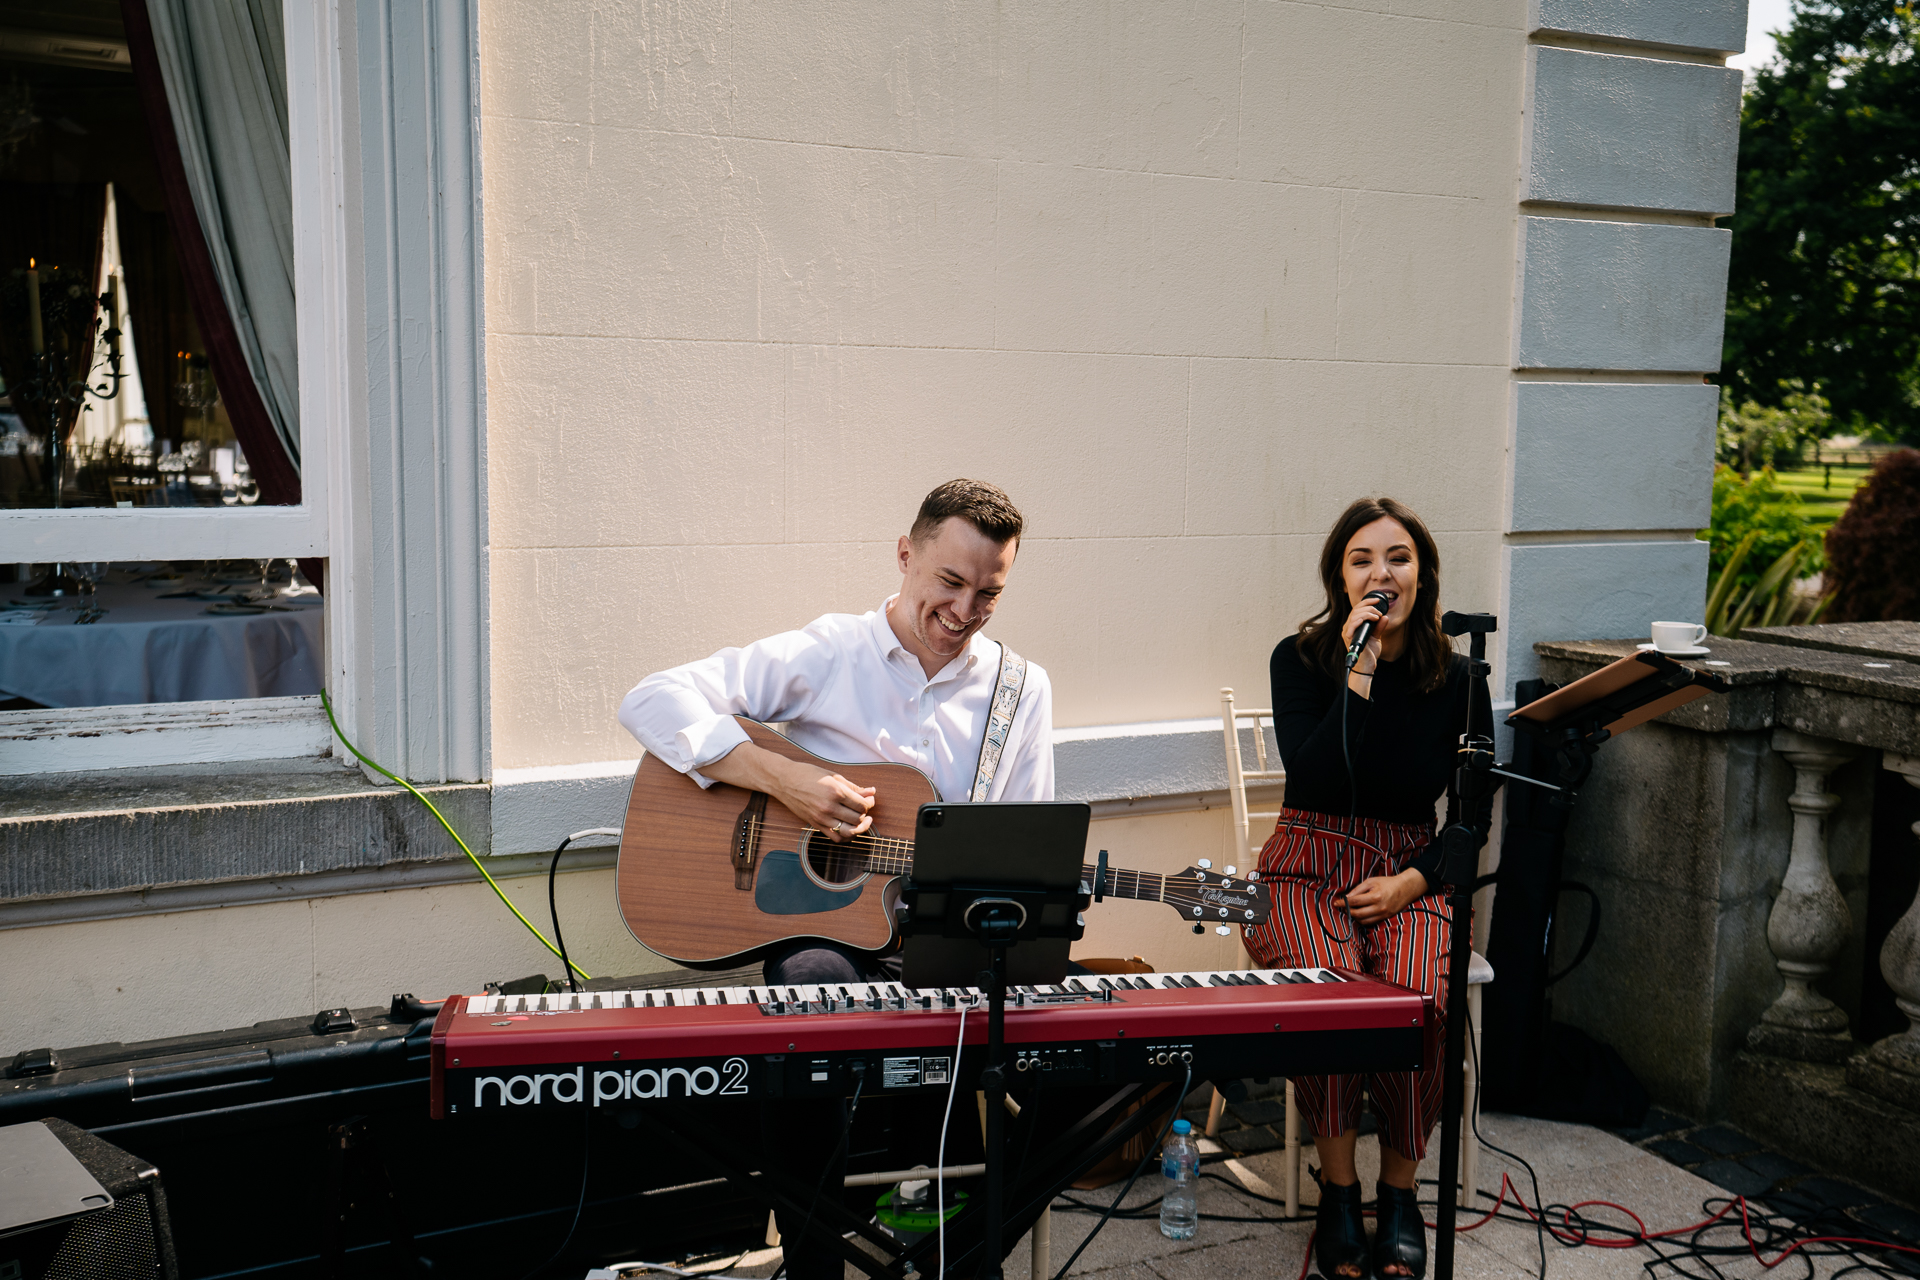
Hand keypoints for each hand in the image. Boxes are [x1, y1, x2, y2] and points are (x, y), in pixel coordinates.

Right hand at [699, 742, 875, 841]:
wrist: (784, 781)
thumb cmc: (808, 774)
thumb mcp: (833, 776)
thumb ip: (854, 787)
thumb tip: (871, 792)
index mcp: (836, 791)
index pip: (862, 805)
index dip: (869, 803)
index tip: (868, 799)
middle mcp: (829, 807)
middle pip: (857, 818)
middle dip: (865, 814)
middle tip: (864, 808)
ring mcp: (822, 818)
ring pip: (849, 832)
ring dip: (858, 828)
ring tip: (861, 821)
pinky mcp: (815, 825)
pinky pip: (835, 837)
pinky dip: (845, 835)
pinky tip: (847, 827)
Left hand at [1336, 869, 1427, 924]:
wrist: (1405, 889)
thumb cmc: (1387, 883)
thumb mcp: (1371, 881)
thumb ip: (1358, 889)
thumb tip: (1346, 897)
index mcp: (1375, 896)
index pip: (1355, 902)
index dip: (1343, 903)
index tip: (1337, 902)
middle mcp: (1379, 907)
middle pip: (1357, 914)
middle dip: (1347, 911)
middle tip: (1342, 907)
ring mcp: (1383, 914)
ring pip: (1363, 921)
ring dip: (1354, 917)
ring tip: (1349, 911)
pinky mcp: (1385, 918)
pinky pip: (1370, 923)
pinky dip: (1362, 920)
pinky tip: (1358, 914)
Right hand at [1340, 596, 1386, 675]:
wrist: (1367, 666)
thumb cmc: (1369, 653)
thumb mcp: (1377, 637)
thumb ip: (1379, 627)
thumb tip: (1385, 617)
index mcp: (1354, 625)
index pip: (1357, 609)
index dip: (1367, 602)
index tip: (1378, 600)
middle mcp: (1349, 627)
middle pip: (1356, 609)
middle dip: (1369, 606)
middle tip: (1379, 612)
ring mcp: (1348, 632)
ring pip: (1355, 614)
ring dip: (1368, 612)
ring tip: (1377, 617)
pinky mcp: (1349, 637)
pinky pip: (1352, 624)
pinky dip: (1362, 618)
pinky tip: (1371, 619)